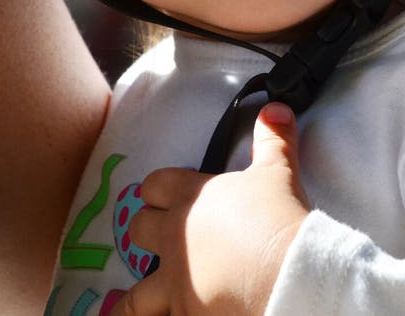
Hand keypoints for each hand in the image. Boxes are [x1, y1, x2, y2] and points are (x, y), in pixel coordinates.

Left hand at [110, 102, 309, 315]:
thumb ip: (273, 138)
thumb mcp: (278, 171)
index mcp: (191, 198)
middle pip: (139, 230)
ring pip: (137, 296)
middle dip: (146, 230)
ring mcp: (177, 283)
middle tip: (155, 235)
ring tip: (117, 309)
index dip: (158, 188)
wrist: (287, 274)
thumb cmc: (277, 217)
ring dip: (128, 302)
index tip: (160, 192)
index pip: (156, 184)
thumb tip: (276, 108)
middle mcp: (175, 240)